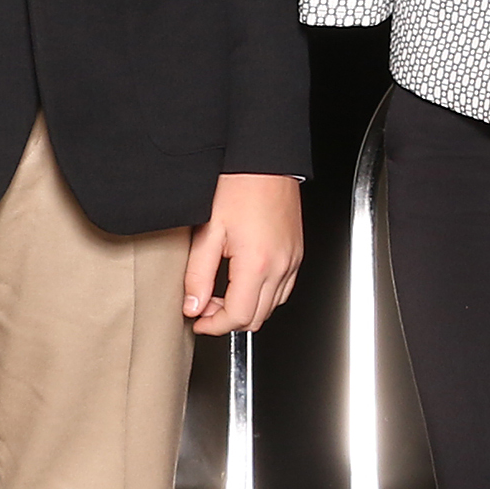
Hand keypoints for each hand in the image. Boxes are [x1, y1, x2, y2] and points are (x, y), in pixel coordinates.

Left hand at [186, 173, 304, 333]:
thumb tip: (192, 306)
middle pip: (257, 318)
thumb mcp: (208, 232)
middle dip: (228, 319)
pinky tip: (244, 281)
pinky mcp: (296, 254)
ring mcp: (292, 260)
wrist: (265, 162)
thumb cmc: (239, 187)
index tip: (199, 321)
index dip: (214, 325)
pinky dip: (263, 296)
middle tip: (205, 306)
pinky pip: (283, 289)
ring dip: (247, 308)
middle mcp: (280, 265)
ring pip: (272, 307)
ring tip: (222, 293)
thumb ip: (198, 275)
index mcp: (257, 263)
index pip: (238, 316)